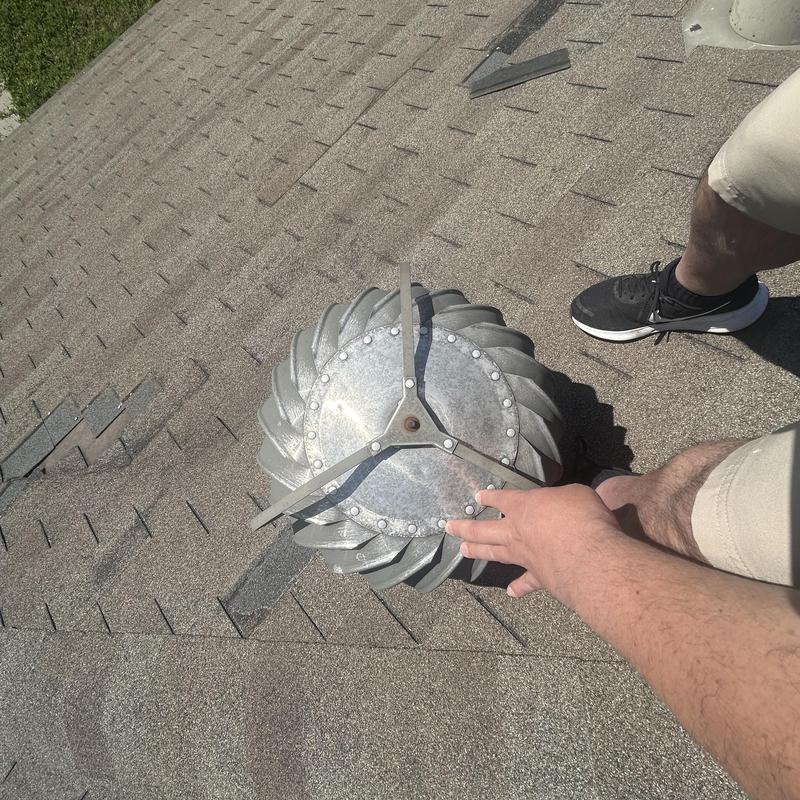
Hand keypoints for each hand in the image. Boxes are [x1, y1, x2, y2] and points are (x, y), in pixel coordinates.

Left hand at [447, 484, 621, 602]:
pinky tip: (511, 592)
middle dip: (465, 527)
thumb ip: (562, 500)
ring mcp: (525, 556)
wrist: (589, 559)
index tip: (477, 497)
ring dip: (477, 552)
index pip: (502, 499)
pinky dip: (519, 588)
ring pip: (495, 553)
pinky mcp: (539, 577)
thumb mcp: (574, 495)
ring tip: (463, 550)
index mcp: (524, 506)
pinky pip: (525, 583)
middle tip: (449, 527)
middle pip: (483, 529)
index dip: (489, 497)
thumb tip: (563, 504)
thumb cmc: (582, 518)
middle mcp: (517, 532)